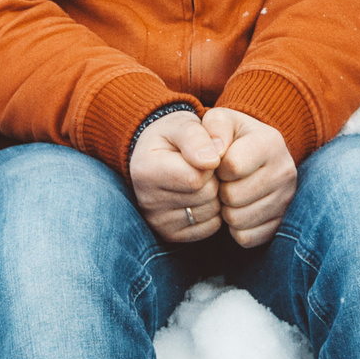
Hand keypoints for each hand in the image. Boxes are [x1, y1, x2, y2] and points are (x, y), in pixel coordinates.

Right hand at [129, 110, 224, 244]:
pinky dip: (212, 212)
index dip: (210, 162)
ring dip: (214, 195)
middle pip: (205, 196)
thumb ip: (197, 136)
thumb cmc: (172, 137)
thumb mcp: (182, 124)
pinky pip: (210, 227)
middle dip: (212, 179)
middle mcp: (147, 201)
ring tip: (199, 179)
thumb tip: (212, 160)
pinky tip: (198, 196)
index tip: (204, 153)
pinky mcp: (170, 234)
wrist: (156, 155)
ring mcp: (157, 221)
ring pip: (210, 213)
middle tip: (201, 166)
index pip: (196, 177)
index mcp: (145, 171)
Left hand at [203, 109, 296, 248]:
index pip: (232, 166)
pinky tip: (238, 209)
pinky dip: (235, 228)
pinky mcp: (281, 224)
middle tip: (222, 180)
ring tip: (230, 193)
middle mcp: (285, 172)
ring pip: (238, 220)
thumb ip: (213, 126)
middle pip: (233, 196)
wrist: (253, 154)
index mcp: (271, 143)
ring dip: (225, 210)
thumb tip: (214, 153)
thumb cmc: (230, 136)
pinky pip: (246, 238)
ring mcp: (287, 201)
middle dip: (219, 189)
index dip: (215, 167)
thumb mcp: (220, 120)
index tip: (218, 161)